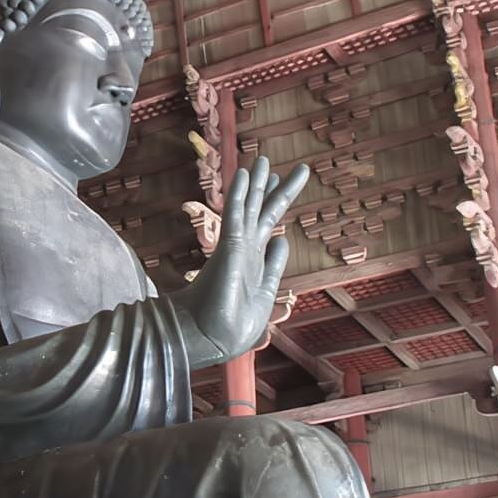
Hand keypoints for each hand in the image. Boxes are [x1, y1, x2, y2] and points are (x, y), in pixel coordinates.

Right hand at [169, 156, 308, 368]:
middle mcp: (246, 248)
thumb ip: (274, 267)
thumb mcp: (265, 294)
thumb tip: (283, 241)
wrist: (213, 338)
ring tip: (263, 158)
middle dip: (274, 188)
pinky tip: (243, 173)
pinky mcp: (229, 247)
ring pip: (249, 206)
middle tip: (284, 165)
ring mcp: (237, 246)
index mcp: (255, 261)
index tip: (278, 183)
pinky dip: (239, 193)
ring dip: (257, 182)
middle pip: (262, 211)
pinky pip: (235, 213)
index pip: (268, 225)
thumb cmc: (235, 325)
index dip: (274, 203)